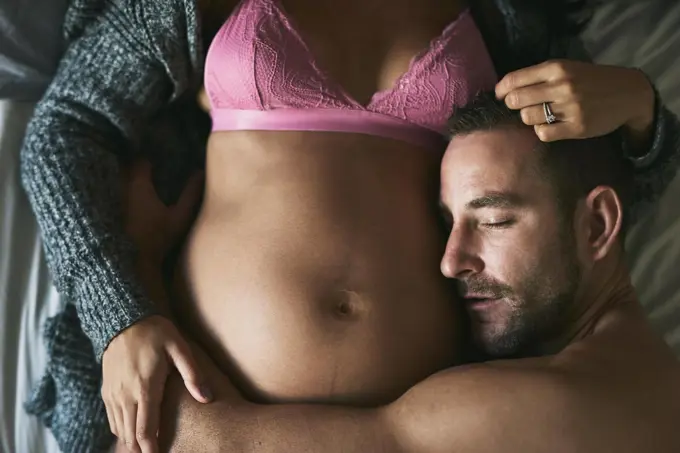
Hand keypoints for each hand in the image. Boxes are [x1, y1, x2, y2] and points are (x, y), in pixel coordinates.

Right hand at [102, 315, 212, 452]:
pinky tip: (132, 433)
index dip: (151, 448)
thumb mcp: (179, 348)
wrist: (121, 319)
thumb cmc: (155, 332)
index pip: (145, 429)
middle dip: (141, 448)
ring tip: (145, 447)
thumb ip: (192, 374)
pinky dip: (121, 430)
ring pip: (119, 429)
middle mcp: (125, 395)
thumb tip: (207, 398)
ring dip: (131, 441)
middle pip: (130, 435)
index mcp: (145, 387)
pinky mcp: (106, 390)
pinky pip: (111, 419)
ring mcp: (113, 394)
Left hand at [122, 160, 203, 263]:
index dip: (149, 156)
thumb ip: (191, 194)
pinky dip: (124, 189)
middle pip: (125, 167)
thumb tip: (200, 172)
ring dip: (127, 175)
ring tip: (140, 174)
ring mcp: (116, 201)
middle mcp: (123, 190)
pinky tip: (134, 195)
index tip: (158, 154)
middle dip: (134, 162)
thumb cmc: (159, 237)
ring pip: (119, 180)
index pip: (140, 162)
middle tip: (148, 160)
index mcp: (139, 186)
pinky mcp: (113, 213)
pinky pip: (117, 194)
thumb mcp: (180, 216)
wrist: (135, 263)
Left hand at [495, 60, 654, 142]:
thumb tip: (505, 90)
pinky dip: (542, 131)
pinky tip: (551, 126)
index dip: (501, 90)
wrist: (629, 93)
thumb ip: (540, 76)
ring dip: (529, 118)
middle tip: (521, 106)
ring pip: (527, 118)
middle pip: (516, 100)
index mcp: (557, 68)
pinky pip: (543, 133)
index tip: (500, 95)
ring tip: (542, 114)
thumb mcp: (567, 68)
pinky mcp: (577, 127)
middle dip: (513, 104)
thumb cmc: (592, 80)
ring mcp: (570, 107)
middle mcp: (562, 86)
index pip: (514, 80)